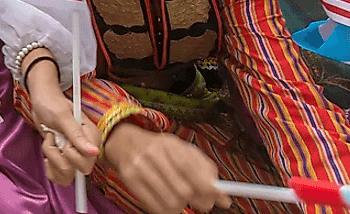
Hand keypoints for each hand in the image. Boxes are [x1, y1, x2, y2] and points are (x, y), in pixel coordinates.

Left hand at [28, 90, 99, 184]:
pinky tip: (48, 153)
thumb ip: (76, 134)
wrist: (41, 101)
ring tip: (50, 141)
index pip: (87, 162)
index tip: (63, 138)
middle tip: (54, 137)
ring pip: (66, 176)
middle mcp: (86, 149)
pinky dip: (49, 167)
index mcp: (92, 137)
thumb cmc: (52, 103)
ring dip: (52, 159)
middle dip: (59, 156)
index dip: (70, 153)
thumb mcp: (62, 116)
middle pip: (78, 171)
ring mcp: (75, 155)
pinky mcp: (64, 160)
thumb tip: (93, 152)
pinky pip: (58, 177)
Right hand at [104, 124, 229, 213]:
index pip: (189, 167)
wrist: (124, 142)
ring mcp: (139, 167)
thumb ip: (205, 171)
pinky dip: (166, 210)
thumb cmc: (160, 149)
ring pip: (171, 201)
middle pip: (183, 189)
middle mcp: (152, 153)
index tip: (220, 198)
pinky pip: (155, 207)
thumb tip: (225, 200)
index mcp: (170, 144)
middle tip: (203, 204)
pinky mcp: (128, 179)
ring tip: (181, 200)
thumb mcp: (183, 151)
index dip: (206, 186)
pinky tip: (167, 202)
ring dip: (182, 206)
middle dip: (199, 201)